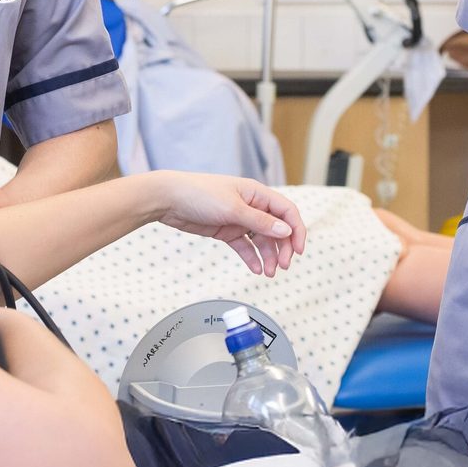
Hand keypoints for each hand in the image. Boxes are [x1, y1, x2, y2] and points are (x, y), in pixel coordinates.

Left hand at [151, 172, 306, 277]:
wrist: (168, 199)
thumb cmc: (200, 194)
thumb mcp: (233, 209)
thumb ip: (260, 222)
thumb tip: (286, 231)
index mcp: (257, 193)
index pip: (286, 211)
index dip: (296, 230)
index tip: (298, 250)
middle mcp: (251, 205)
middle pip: (277, 228)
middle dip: (283, 248)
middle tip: (283, 266)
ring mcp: (239, 219)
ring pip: (262, 240)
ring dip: (268, 256)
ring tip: (269, 273)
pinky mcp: (227, 230)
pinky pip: (245, 246)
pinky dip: (252, 257)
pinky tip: (256, 269)